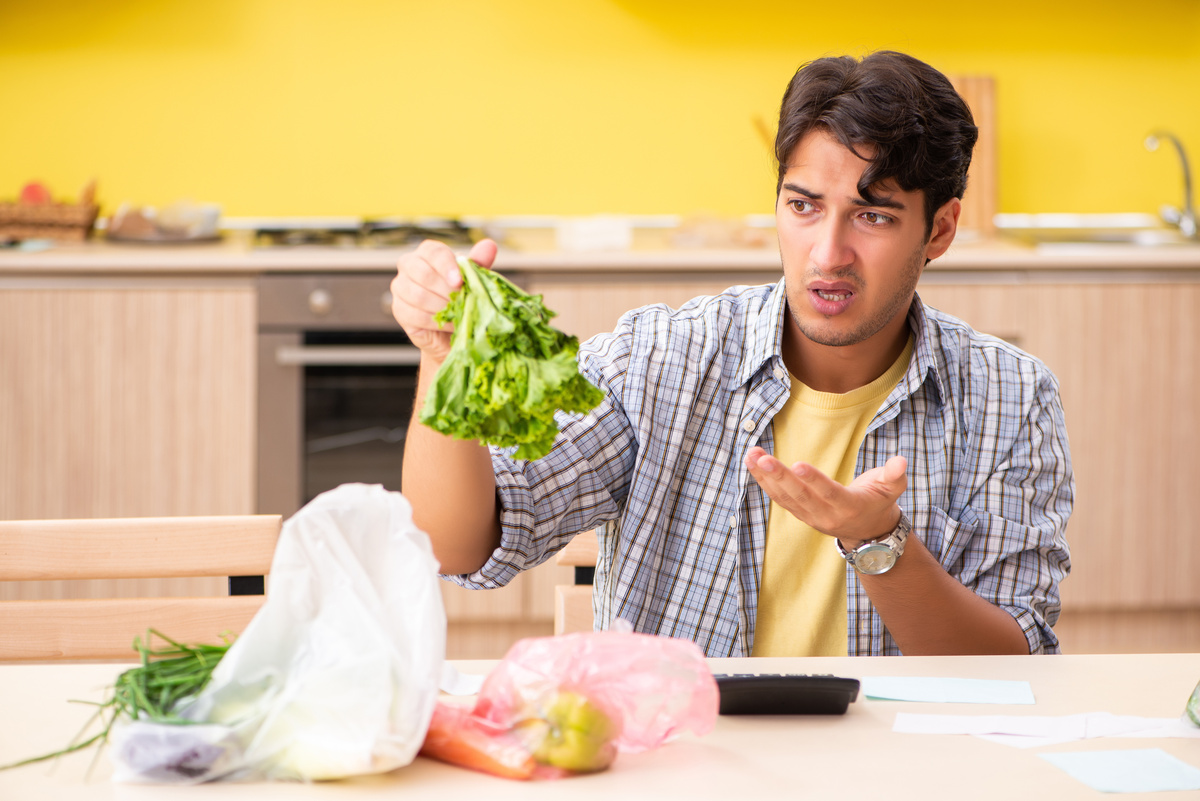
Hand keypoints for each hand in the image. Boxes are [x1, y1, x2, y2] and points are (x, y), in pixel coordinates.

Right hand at [390, 238, 497, 362]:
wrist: (451, 327)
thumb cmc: (461, 297)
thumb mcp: (472, 280)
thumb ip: (478, 263)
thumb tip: (489, 245)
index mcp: (428, 252)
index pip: (434, 252)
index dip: (447, 266)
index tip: (459, 281)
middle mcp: (409, 264)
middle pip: (423, 273)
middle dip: (447, 291)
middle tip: (462, 301)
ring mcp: (400, 287)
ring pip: (418, 295)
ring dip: (443, 307)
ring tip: (458, 314)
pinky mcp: (399, 309)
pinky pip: (416, 315)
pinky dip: (436, 322)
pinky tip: (449, 324)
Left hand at [743, 446, 906, 544]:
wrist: (868, 532)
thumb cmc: (879, 501)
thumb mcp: (892, 489)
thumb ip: (895, 475)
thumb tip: (900, 461)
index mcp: (850, 507)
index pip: (830, 493)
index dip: (814, 480)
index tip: (798, 464)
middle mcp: (826, 515)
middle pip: (800, 496)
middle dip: (780, 477)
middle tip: (763, 458)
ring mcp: (810, 516)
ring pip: (785, 497)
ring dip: (765, 477)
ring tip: (752, 455)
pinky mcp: (800, 513)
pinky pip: (779, 498)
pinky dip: (764, 481)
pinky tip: (752, 463)